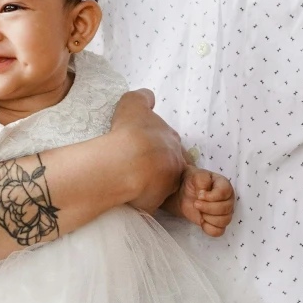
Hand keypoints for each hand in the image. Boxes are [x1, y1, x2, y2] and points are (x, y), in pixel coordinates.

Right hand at [108, 89, 186, 209]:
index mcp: (172, 140)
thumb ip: (142, 98)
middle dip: (159, 167)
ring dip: (152, 185)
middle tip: (139, 167)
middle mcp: (175, 162)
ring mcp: (168, 185)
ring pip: (164, 186)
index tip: (145, 148)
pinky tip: (126, 194)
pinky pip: (149, 202)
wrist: (126, 162)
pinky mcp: (156, 203)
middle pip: (171, 166)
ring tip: (131, 182)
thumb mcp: (133, 103)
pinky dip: (140, 199)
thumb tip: (149, 98)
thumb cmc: (130, 131)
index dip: (158, 147)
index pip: (171, 144)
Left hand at [175, 167, 234, 235]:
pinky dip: (208, 228)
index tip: (199, 195)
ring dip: (208, 218)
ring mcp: (225, 213)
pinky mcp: (218, 223)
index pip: (224, 193)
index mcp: (224, 185)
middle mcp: (228, 199)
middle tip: (195, 204)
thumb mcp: (195, 175)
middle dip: (207, 208)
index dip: (211, 197)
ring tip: (199, 212)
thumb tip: (204, 193)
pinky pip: (219, 231)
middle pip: (226, 209)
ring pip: (224, 221)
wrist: (184, 192)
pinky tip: (201, 221)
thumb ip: (202, 180)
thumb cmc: (192, 181)